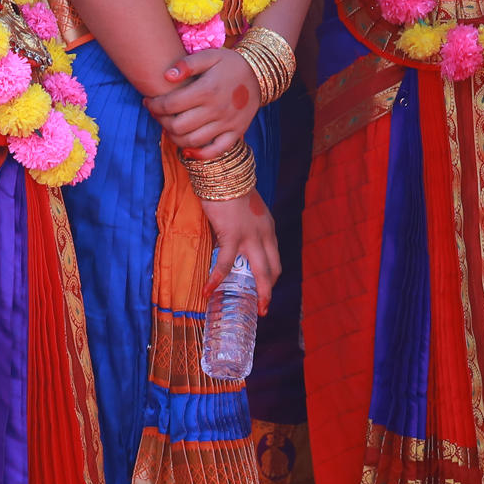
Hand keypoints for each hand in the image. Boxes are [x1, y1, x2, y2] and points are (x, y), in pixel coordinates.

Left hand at [146, 47, 261, 153]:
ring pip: (192, 141)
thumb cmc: (230, 63)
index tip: (149, 102)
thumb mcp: (210, 55)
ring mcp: (227, 124)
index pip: (171, 104)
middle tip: (157, 115)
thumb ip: (188, 63)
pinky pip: (215, 151)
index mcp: (207, 89)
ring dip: (174, 137)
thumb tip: (167, 75)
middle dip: (161, 121)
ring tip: (169, 127)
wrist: (260, 74)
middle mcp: (216, 109)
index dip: (154, 105)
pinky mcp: (236, 133)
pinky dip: (198, 155)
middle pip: (178, 125)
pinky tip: (187, 149)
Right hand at [200, 189, 279, 313]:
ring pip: (260, 272)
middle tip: (263, 308)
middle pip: (273, 270)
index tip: (264, 289)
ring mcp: (250, 237)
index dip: (271, 277)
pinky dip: (217, 279)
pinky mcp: (232, 235)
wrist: (225, 174)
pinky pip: (225, 264)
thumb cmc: (230, 189)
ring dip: (259, 294)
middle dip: (269, 292)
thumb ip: (245, 226)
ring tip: (253, 309)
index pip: (275, 259)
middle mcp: (265, 235)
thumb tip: (229, 242)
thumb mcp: (246, 210)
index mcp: (268, 229)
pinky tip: (208, 290)